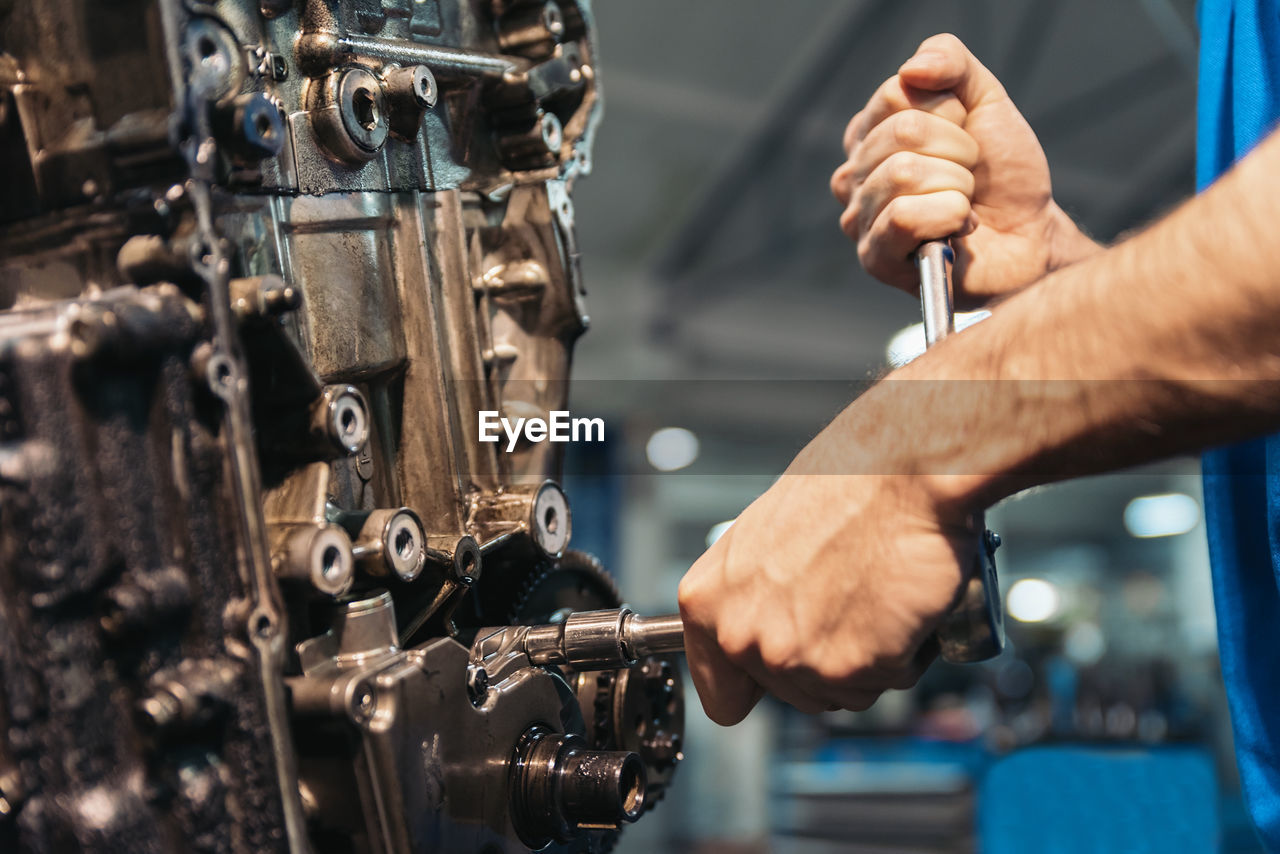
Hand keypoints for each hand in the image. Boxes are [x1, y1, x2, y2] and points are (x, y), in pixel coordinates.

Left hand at [677, 422, 974, 724]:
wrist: (903, 473)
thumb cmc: (845, 487)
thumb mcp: (764, 538)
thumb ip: (752, 595)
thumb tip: (765, 624)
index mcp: (708, 602)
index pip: (722, 695)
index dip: (760, 685)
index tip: (781, 670)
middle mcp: (741, 636)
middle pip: (793, 695)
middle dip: (828, 661)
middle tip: (851, 602)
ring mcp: (793, 658)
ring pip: (844, 694)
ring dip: (870, 659)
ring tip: (877, 596)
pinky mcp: (849, 668)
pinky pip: (888, 683)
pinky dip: (907, 653)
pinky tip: (902, 603)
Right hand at [830, 33, 1098, 305]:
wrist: (1030, 233)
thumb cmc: (1001, 174)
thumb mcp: (986, 99)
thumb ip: (951, 62)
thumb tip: (912, 68)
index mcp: (869, 133)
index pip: (897, 94)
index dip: (949, 112)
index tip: (966, 138)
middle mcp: (853, 174)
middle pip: (901, 133)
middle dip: (958, 152)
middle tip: (970, 176)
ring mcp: (859, 218)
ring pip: (902, 174)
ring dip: (957, 187)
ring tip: (963, 204)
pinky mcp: (874, 257)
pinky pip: (902, 218)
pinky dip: (948, 217)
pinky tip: (956, 229)